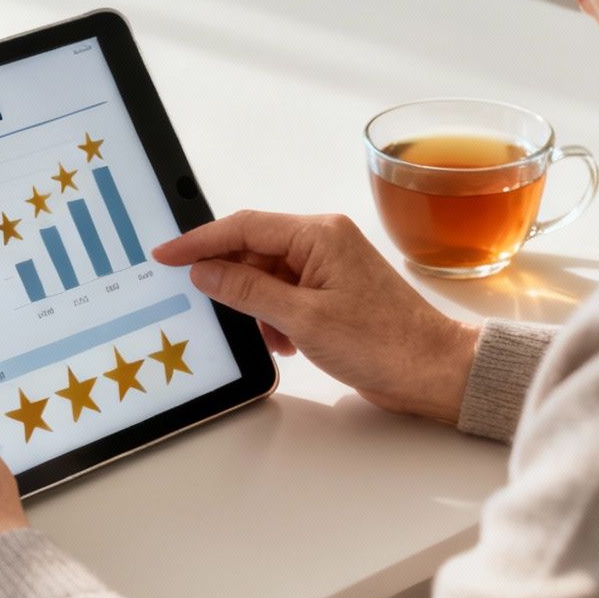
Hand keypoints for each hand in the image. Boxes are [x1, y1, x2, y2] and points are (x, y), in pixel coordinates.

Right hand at [152, 211, 479, 422]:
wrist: (433, 371)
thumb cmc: (383, 342)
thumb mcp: (303, 319)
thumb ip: (248, 290)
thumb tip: (205, 271)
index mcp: (319, 233)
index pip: (243, 227)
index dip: (199, 241)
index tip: (165, 255)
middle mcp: (324, 241)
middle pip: (254, 250)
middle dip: (231, 282)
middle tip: (204, 306)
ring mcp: (330, 267)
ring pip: (268, 275)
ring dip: (257, 306)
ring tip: (268, 337)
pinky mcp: (334, 293)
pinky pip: (287, 294)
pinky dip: (276, 317)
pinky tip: (286, 343)